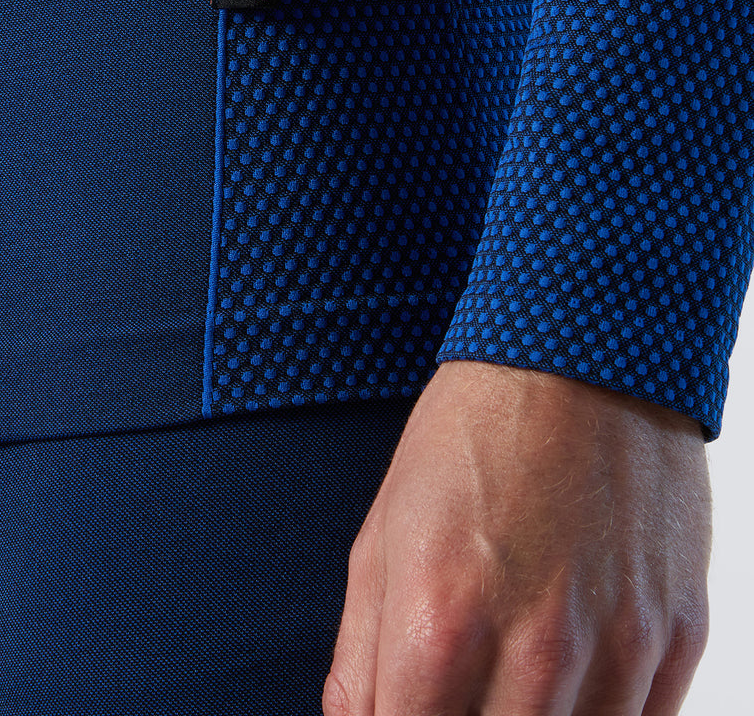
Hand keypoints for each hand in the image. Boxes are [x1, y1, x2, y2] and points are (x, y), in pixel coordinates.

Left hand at [322, 359, 711, 714]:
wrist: (576, 355)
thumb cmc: (468, 437)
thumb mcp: (382, 532)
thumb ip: (361, 655)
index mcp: (440, 620)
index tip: (405, 705)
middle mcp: (535, 648)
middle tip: (456, 688)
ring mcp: (617, 646)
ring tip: (507, 679)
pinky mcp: (676, 634)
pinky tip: (570, 677)